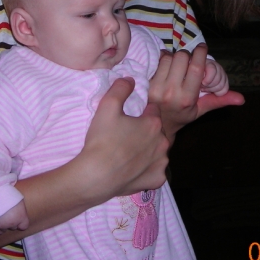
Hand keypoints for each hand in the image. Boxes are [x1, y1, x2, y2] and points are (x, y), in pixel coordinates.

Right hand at [0, 200, 29, 234]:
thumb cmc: (8, 193)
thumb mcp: (18, 199)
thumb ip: (20, 208)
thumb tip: (19, 209)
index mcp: (21, 216)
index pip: (24, 226)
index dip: (21, 223)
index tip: (18, 219)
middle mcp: (12, 223)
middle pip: (14, 227)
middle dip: (12, 222)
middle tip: (8, 214)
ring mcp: (2, 226)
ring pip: (5, 229)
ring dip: (4, 225)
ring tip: (1, 217)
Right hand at [81, 77, 169, 199]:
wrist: (96, 175)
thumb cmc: (102, 139)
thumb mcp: (107, 106)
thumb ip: (120, 89)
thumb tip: (130, 79)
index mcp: (153, 124)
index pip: (152, 111)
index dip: (140, 113)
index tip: (128, 119)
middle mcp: (163, 143)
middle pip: (156, 132)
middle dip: (145, 132)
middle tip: (126, 136)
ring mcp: (161, 163)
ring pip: (158, 152)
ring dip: (149, 151)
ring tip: (129, 154)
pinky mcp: (157, 180)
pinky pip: (156, 172)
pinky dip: (148, 170)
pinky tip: (134, 170)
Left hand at [149, 43, 243, 143]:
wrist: (158, 125)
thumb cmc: (182, 116)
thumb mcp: (201, 110)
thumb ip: (220, 101)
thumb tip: (242, 99)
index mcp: (187, 98)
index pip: (196, 68)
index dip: (200, 54)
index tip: (203, 48)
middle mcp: (171, 92)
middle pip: (182, 58)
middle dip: (188, 56)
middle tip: (190, 61)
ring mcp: (157, 87)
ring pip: (169, 58)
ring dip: (176, 57)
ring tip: (179, 65)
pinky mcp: (148, 83)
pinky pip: (159, 62)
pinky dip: (165, 59)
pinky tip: (168, 66)